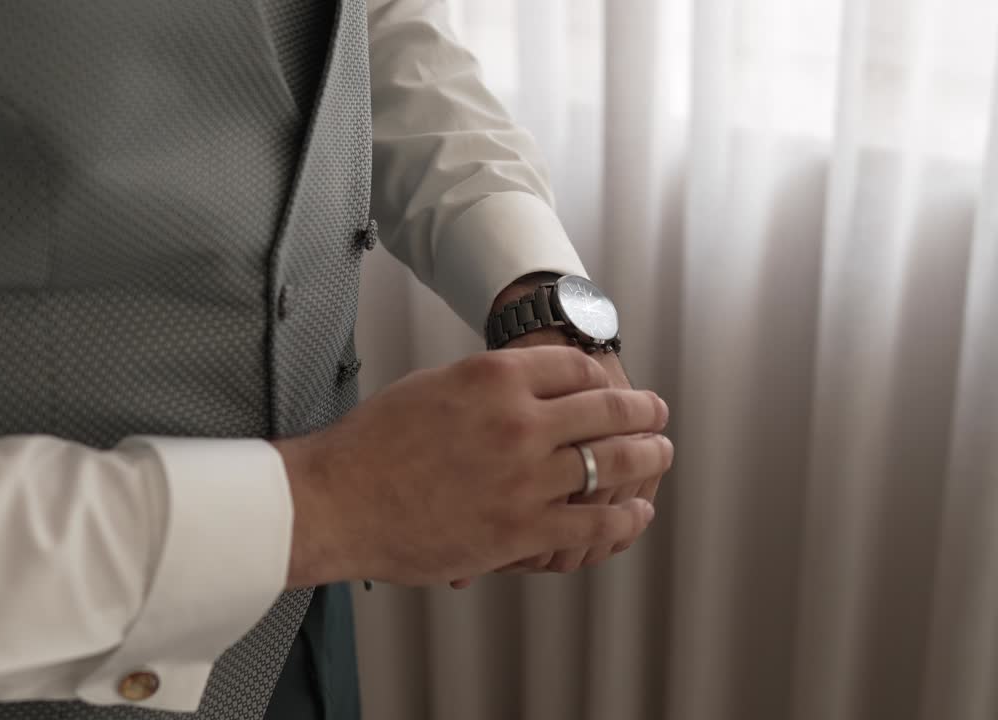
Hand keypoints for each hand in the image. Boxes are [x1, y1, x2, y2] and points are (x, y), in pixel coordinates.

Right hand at [274, 345, 670, 587]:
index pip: (574, 367)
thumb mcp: (431, 388)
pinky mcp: (523, 528)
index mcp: (495, 376)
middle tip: (658, 412)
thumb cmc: (370, 446)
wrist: (336, 501)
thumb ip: (481, 387)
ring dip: (646, 457)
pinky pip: (594, 521)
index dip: (602, 376)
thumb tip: (510, 389)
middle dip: (641, 410)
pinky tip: (637, 512)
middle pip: (606, 408)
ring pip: (611, 462)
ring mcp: (526, 475)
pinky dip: (624, 517)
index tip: (612, 385)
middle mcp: (519, 419)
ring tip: (661, 454)